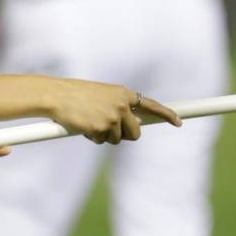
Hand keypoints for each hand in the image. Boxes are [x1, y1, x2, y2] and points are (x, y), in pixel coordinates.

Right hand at [46, 80, 181, 145]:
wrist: (56, 95)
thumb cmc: (75, 95)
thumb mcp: (102, 96)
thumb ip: (119, 107)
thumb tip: (135, 126)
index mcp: (123, 93)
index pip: (151, 105)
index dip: (167, 114)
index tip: (179, 122)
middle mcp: (122, 105)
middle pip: (135, 133)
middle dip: (125, 136)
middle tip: (110, 131)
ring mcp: (113, 117)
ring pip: (117, 139)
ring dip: (104, 136)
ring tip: (89, 123)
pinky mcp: (102, 128)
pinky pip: (101, 141)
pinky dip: (92, 138)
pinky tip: (83, 126)